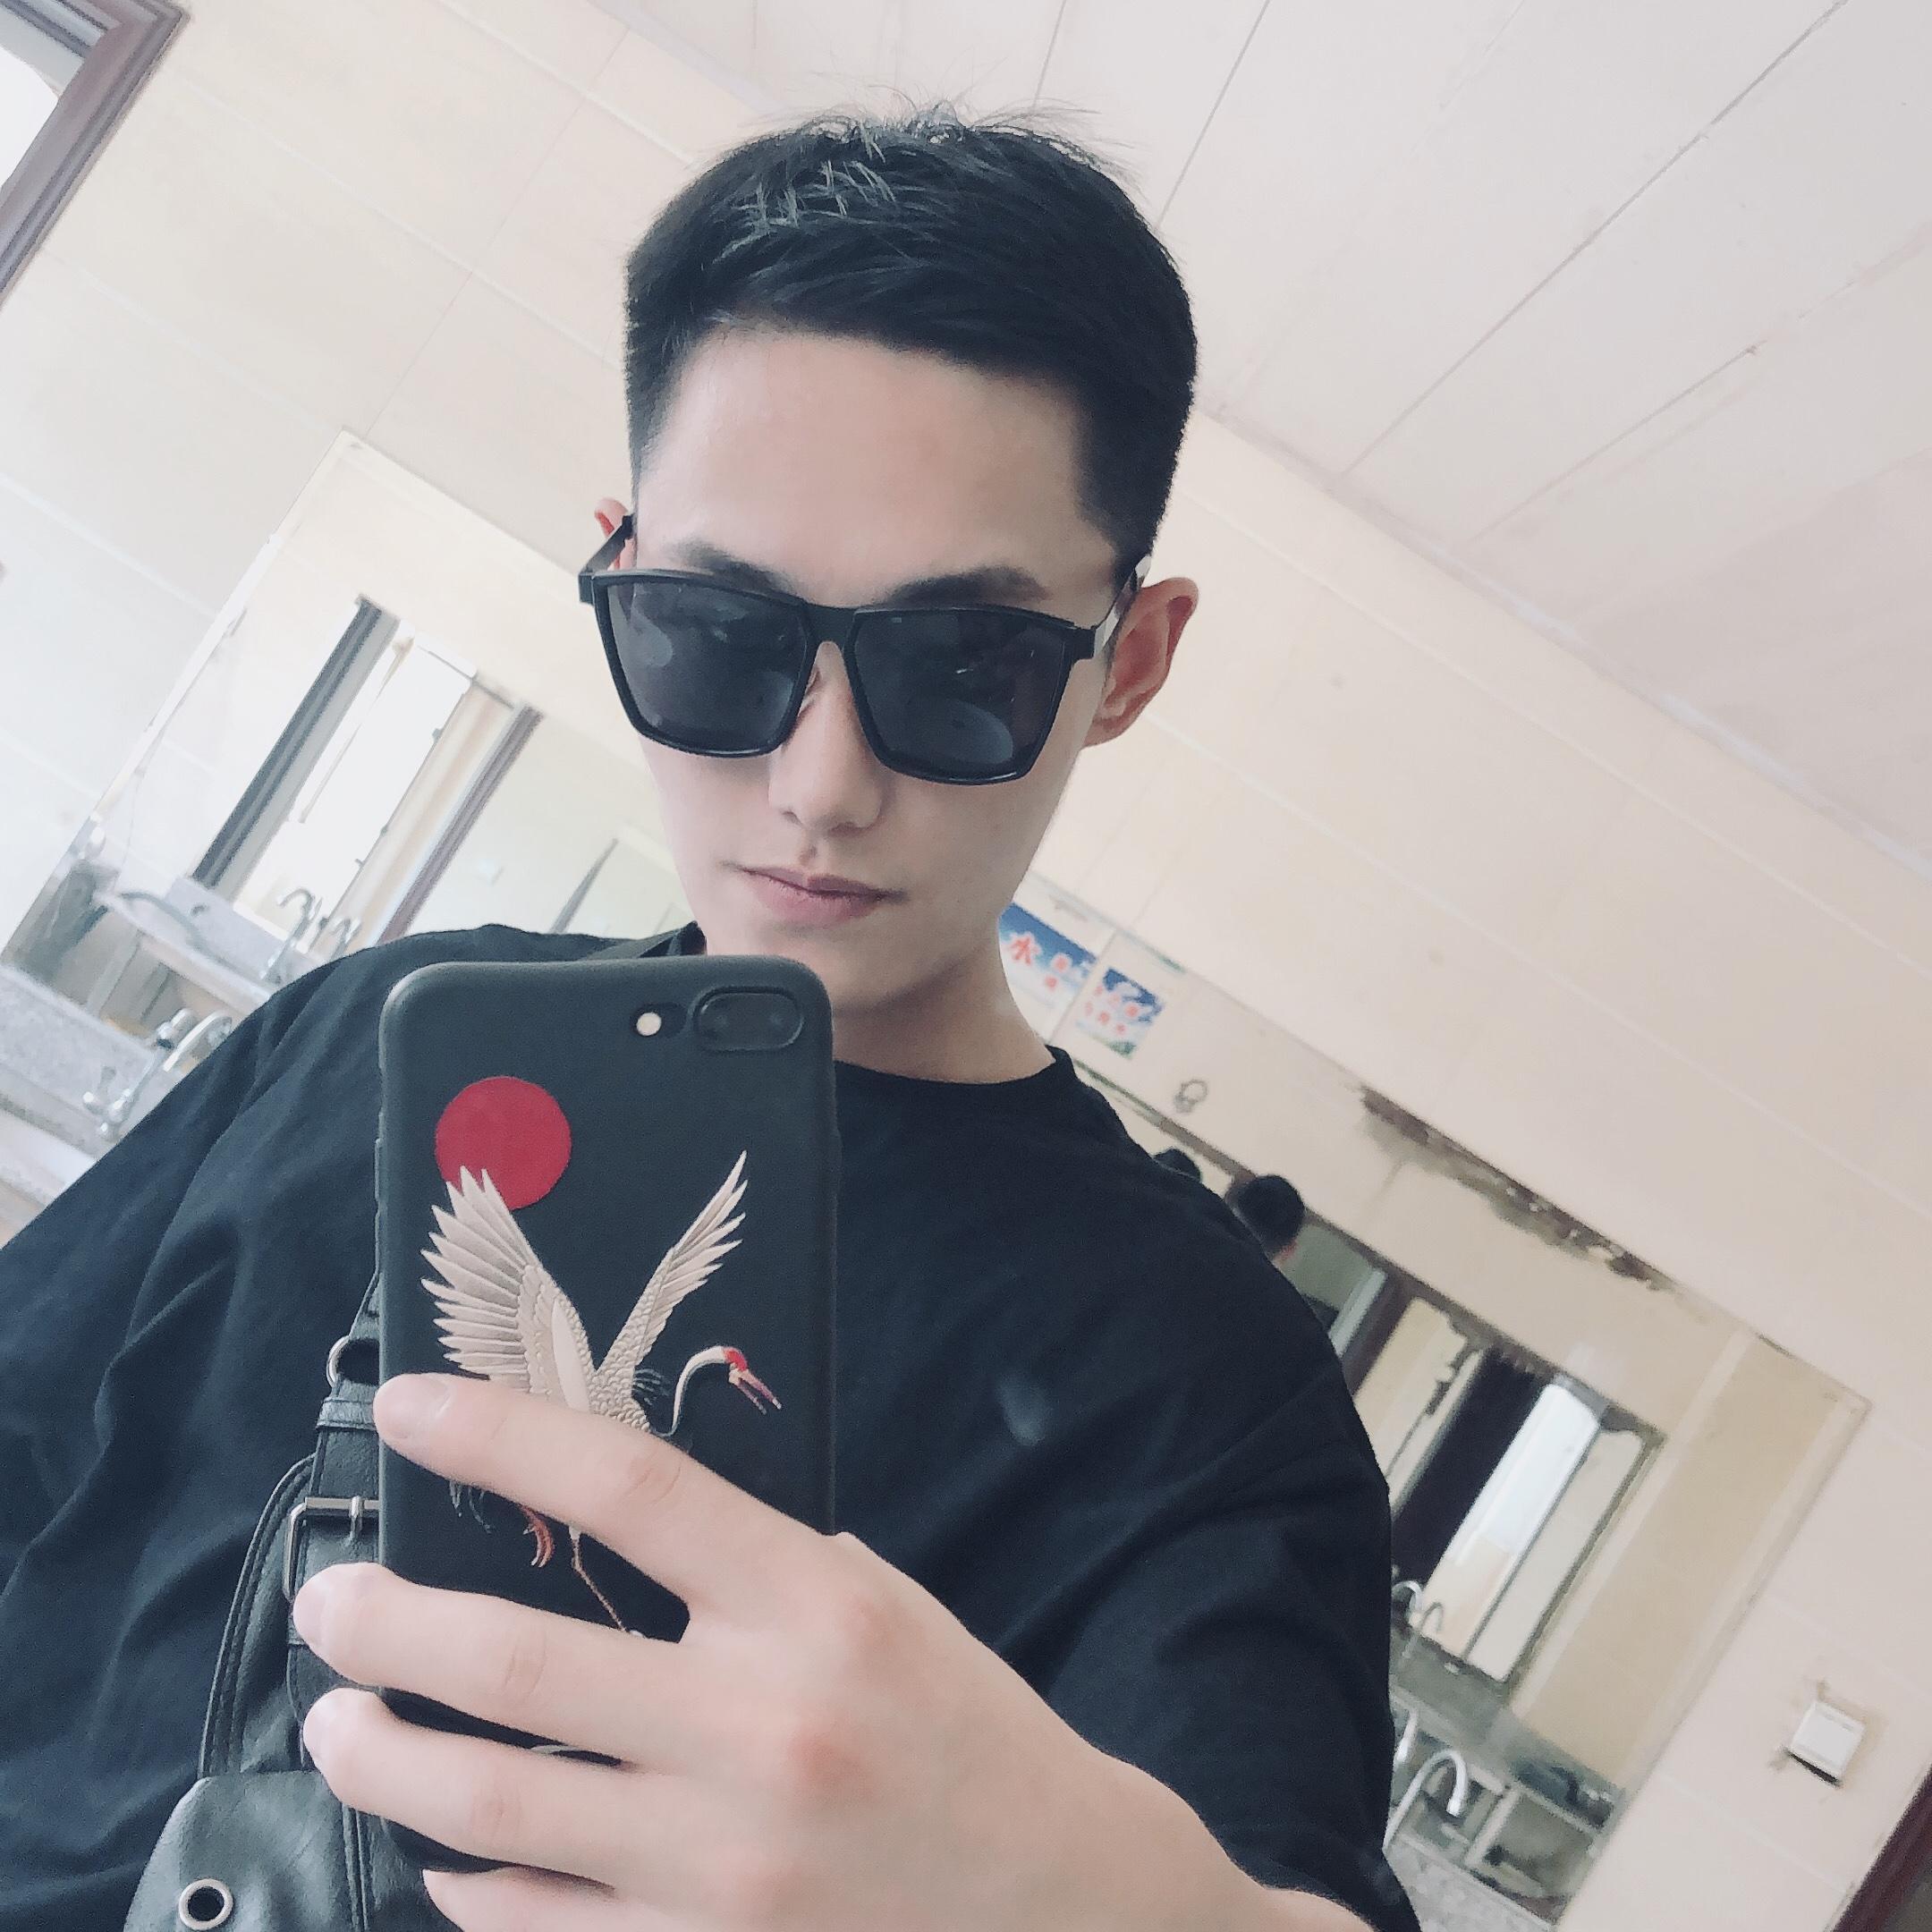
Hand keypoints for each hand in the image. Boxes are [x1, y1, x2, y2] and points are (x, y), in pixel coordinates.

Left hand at [293, 1373, 1258, 1930]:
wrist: (1057, 1903)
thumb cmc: (961, 1728)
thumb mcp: (880, 1603)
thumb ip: (749, 1568)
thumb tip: (591, 1526)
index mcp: (816, 1607)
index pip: (628, 1491)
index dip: (500, 1436)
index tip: (411, 1405)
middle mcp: (763, 1729)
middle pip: (517, 1658)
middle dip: (386, 1622)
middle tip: (332, 1601)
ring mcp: (725, 1864)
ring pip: (490, 1803)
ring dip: (381, 1755)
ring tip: (339, 1718)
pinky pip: (533, 1924)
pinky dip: (465, 1880)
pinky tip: (442, 1847)